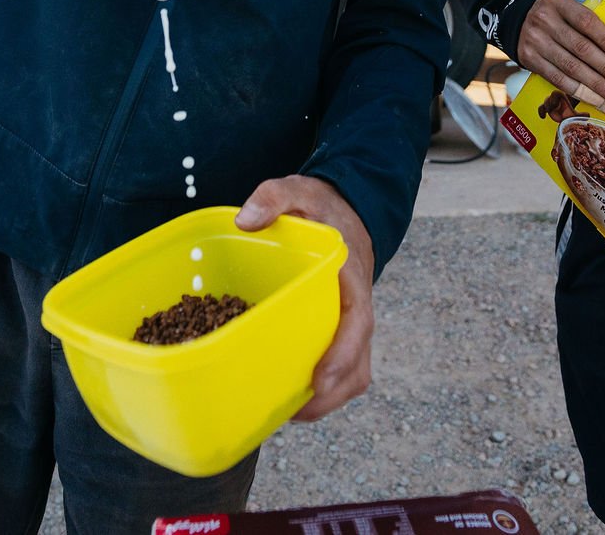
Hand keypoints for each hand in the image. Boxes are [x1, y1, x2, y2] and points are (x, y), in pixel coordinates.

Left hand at [236, 175, 373, 421]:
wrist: (346, 209)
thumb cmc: (322, 206)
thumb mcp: (299, 191)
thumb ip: (275, 197)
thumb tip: (246, 220)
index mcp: (351, 277)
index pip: (358, 323)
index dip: (343, 356)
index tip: (321, 379)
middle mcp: (356, 307)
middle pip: (358, 363)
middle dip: (333, 394)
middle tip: (296, 412)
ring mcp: (349, 323)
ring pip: (353, 373)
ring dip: (328, 399)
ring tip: (287, 413)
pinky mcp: (338, 330)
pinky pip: (339, 367)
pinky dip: (321, 388)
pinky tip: (287, 394)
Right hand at [514, 0, 604, 108]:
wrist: (519, 20)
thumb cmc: (556, 16)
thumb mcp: (569, 9)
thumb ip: (590, 25)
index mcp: (558, 2)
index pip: (586, 21)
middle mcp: (544, 21)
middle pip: (580, 48)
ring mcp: (535, 42)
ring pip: (570, 67)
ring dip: (596, 85)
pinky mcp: (529, 60)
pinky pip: (558, 79)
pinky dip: (579, 92)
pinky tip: (596, 99)